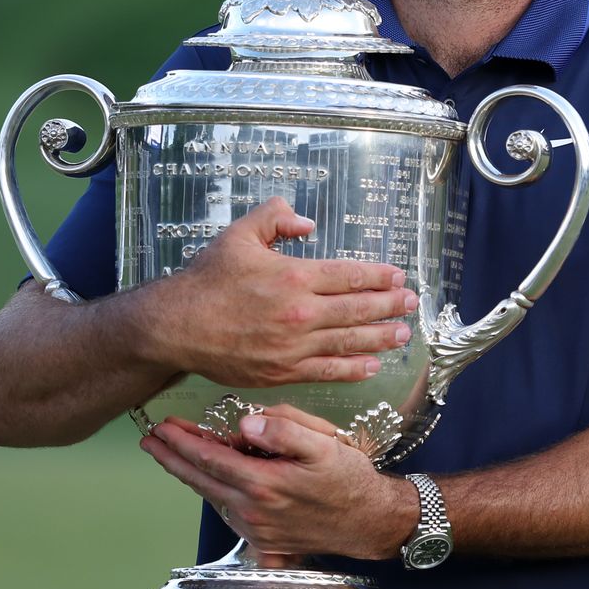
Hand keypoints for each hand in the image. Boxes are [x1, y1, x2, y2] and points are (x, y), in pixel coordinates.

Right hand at [129, 197, 416, 387]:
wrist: (176, 326)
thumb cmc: (207, 279)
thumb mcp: (239, 234)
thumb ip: (275, 217)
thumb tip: (307, 221)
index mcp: (294, 276)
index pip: (349, 276)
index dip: (379, 277)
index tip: (398, 276)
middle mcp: (300, 313)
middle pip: (357, 309)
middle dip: (389, 306)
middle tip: (411, 304)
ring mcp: (293, 346)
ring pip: (348, 342)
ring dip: (380, 338)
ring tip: (402, 335)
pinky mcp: (283, 372)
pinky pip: (327, 371)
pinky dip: (353, 369)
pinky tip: (371, 366)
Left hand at [141, 412, 417, 560]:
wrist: (369, 521)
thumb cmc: (349, 478)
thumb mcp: (324, 444)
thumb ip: (283, 430)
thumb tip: (244, 423)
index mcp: (263, 485)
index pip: (210, 459)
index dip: (182, 442)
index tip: (162, 427)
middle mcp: (252, 511)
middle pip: (200, 481)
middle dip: (171, 458)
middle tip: (149, 440)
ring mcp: (255, 528)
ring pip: (211, 495)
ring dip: (189, 473)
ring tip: (172, 452)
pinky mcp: (261, 538)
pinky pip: (227, 508)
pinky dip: (212, 488)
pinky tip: (208, 475)